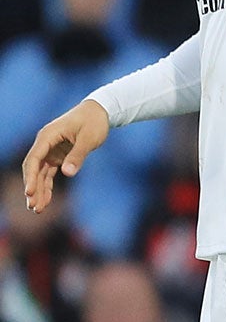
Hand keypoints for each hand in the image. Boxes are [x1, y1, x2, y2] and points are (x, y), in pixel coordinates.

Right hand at [22, 99, 109, 213]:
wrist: (99, 111)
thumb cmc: (94, 122)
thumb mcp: (89, 139)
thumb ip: (78, 155)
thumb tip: (67, 173)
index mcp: (48, 136)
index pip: (34, 159)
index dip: (30, 177)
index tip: (29, 193)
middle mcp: (45, 143)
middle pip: (33, 169)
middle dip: (32, 188)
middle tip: (33, 207)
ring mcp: (50, 150)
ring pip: (40, 173)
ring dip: (38, 190)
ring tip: (37, 209)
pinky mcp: (57, 155)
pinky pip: (48, 173)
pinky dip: (47, 186)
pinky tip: (45, 200)